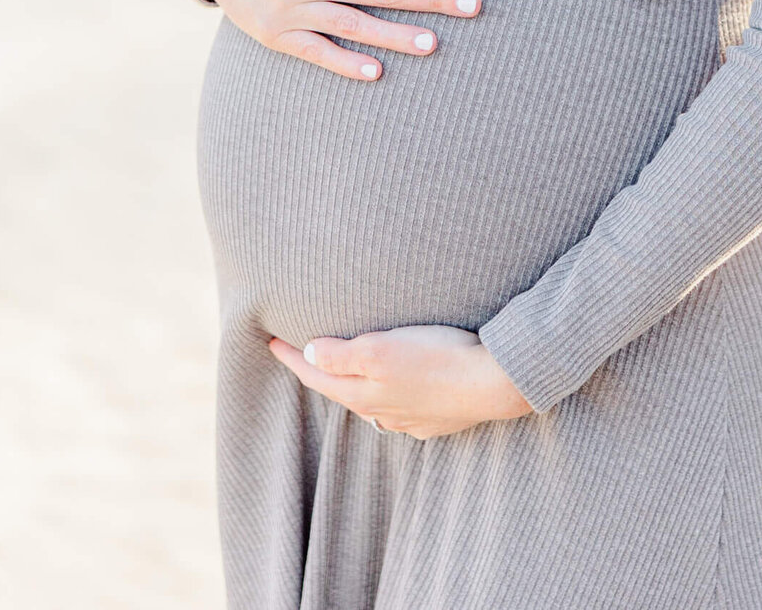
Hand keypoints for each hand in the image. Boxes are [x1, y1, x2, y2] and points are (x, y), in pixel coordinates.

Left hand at [268, 324, 533, 438]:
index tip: (270, 341)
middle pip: (341, 391)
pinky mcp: (435, 417)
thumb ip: (341, 355)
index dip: (291, 358)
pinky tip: (395, 384)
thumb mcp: (380, 349)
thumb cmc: (435, 359)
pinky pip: (400, 406)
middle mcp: (382, 412)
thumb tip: (309, 354)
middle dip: (320, 372)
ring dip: (354, 383)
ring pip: (370, 401)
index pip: (316, 376)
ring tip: (347, 365)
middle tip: (302, 352)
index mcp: (363, 394)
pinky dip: (387, 392)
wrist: (491, 383)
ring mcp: (409, 419)